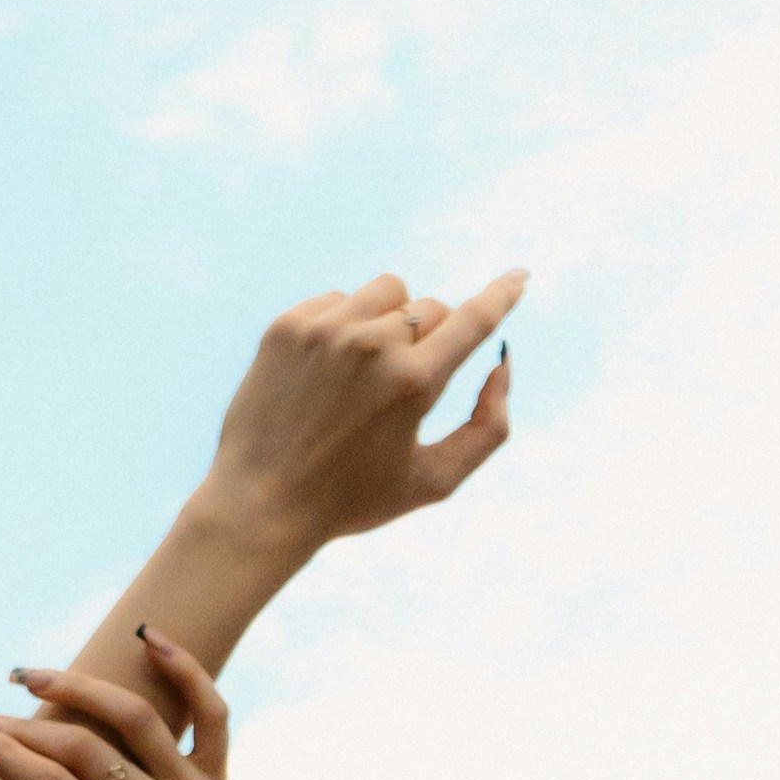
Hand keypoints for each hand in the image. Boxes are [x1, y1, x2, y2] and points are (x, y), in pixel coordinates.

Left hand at [201, 267, 524, 547]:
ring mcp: (328, 329)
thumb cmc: (353, 499)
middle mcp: (373, 345)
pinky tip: (327, 373)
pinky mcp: (290, 325)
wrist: (260, 504)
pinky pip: (339, 299)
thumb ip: (488, 427)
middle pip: (431, 309)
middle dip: (431, 339)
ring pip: (389, 292)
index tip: (518, 275)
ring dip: (392, 321)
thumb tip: (502, 362)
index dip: (502, 294)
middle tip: (402, 388)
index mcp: (414, 382)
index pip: (473, 319)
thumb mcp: (435, 481)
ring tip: (367, 372)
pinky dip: (345, 326)